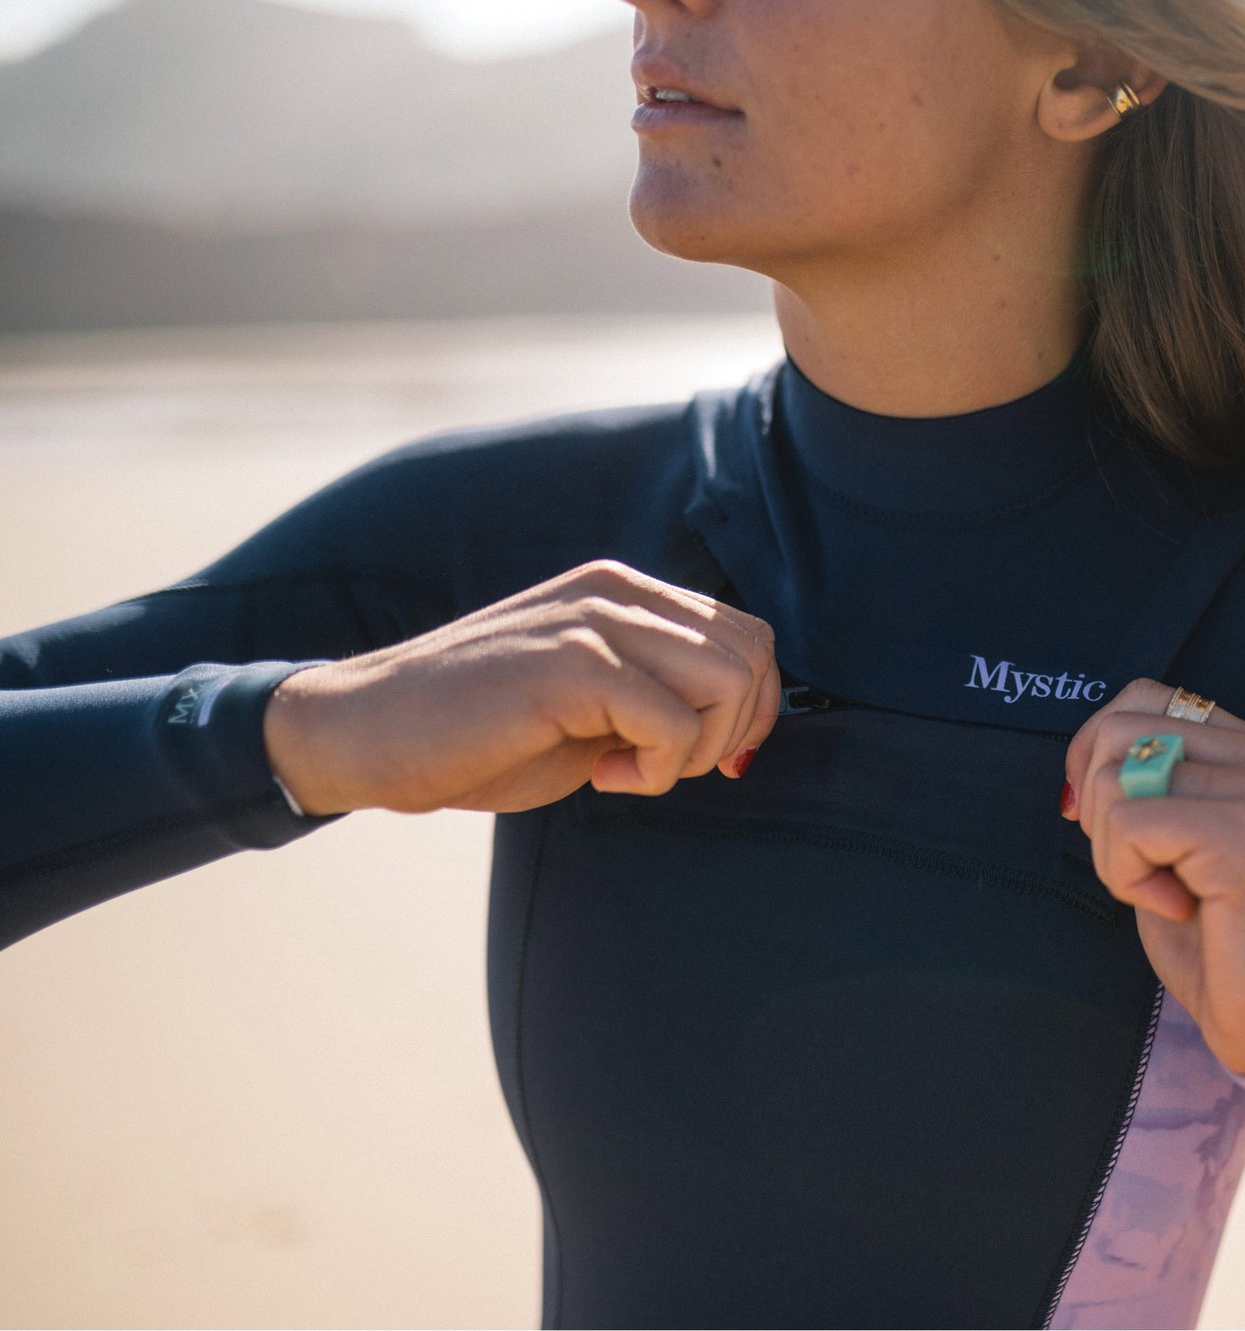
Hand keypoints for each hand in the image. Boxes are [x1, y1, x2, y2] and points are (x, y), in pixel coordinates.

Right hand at [264, 560, 779, 815]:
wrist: (367, 735)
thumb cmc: (477, 735)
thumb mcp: (589, 705)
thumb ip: (657, 695)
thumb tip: (742, 729)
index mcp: (624, 592)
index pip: (748, 635)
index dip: (751, 709)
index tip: (701, 759)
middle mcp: (616, 592)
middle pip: (753, 654)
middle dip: (732, 732)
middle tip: (663, 767)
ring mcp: (594, 621)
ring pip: (728, 682)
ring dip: (695, 751)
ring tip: (628, 770)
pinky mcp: (572, 665)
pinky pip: (675, 724)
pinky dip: (655, 772)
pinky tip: (599, 776)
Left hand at [1064, 679, 1244, 1074]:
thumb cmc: (1230, 943)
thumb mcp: (1185, 843)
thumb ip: (1153, 785)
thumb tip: (1082, 759)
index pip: (1145, 697)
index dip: (1096, 751)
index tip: (1101, 819)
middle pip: (1119, 731)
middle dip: (1099, 806)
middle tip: (1143, 868)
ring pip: (1115, 778)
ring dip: (1113, 849)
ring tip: (1167, 891)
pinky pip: (1129, 825)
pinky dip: (1126, 876)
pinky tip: (1177, 906)